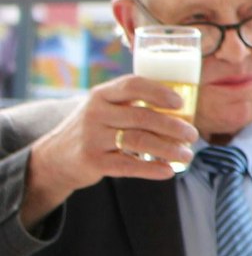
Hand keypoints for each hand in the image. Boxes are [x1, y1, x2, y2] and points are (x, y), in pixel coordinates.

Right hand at [22, 75, 197, 227]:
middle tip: (193, 135)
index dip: (159, 92)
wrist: (55, 157)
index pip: (132, 85)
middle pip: (142, 117)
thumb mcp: (105, 109)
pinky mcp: (92, 161)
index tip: (181, 103)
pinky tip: (169, 171)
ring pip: (138, 141)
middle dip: (173, 126)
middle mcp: (95, 113)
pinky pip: (127, 165)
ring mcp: (92, 138)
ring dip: (169, 149)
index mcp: (101, 95)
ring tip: (187, 154)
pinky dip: (151, 169)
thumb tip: (183, 110)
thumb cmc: (94, 129)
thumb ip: (132, 104)